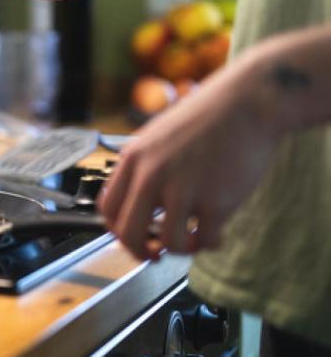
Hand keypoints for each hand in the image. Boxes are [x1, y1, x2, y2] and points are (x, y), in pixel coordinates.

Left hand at [98, 54, 279, 259]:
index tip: (132, 236)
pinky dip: (210, 243)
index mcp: (134, 158)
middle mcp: (152, 174)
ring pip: (169, 242)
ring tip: (193, 240)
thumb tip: (138, 204)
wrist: (248, 101)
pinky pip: (205, 240)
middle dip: (141, 251)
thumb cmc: (208, 117)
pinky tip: (216, 233)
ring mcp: (183, 188)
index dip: (118, 230)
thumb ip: (145, 167)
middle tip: (155, 255)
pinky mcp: (216, 200)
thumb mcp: (158, 136)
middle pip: (129, 233)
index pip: (107, 208)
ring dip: (181, 249)